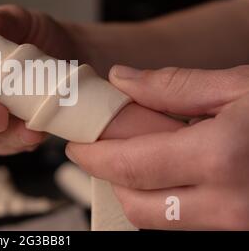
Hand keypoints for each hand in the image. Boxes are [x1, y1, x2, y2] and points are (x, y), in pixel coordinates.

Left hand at [66, 65, 248, 229]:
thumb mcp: (241, 86)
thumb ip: (177, 86)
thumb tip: (123, 81)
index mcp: (221, 157)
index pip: (130, 166)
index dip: (93, 156)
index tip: (77, 145)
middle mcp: (228, 204)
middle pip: (138, 205)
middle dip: (113, 178)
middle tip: (108, 151)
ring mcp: (237, 224)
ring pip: (160, 221)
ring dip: (141, 191)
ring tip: (149, 157)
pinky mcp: (241, 229)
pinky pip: (186, 223)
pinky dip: (169, 200)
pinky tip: (178, 172)